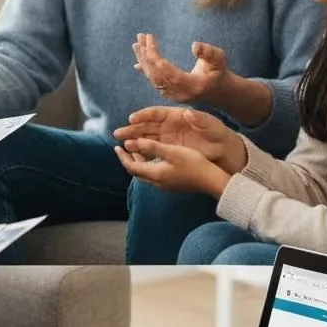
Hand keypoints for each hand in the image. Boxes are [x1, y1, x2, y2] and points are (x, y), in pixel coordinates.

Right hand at [113, 106, 247, 173]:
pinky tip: (133, 154)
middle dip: (132, 128)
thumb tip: (188, 113)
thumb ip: (200, 119)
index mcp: (176, 115)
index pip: (156, 113)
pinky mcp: (168, 148)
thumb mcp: (211, 124)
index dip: (144, 115)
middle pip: (147, 125)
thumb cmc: (216, 133)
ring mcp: (167, 137)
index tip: (132, 118)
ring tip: (120, 143)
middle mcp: (168, 125)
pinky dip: (142, 150)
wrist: (222, 148)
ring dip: (133, 140)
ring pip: (146, 137)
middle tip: (118, 132)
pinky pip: (152, 148)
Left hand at [115, 138, 231, 196]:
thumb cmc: (193, 163)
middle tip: (123, 147)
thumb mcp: (172, 152)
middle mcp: (157, 182)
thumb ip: (152, 147)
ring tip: (135, 150)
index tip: (116, 146)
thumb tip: (132, 142)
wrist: (210, 180)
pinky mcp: (172, 183)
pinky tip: (153, 157)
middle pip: (136, 171)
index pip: (131, 166)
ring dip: (138, 161)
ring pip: (145, 172)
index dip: (122, 156)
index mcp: (154, 174)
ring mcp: (164, 184)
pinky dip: (148, 164)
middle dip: (128, 159)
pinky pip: (154, 173)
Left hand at [133, 34, 229, 105]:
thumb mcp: (219, 60)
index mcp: (190, 86)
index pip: (166, 71)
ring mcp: (172, 95)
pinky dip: (145, 70)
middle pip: (156, 74)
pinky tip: (137, 63)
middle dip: (146, 54)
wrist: (218, 91)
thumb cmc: (218, 72)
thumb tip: (194, 45)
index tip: (150, 38)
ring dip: (143, 60)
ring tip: (137, 44)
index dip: (155, 55)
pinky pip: (154, 81)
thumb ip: (209, 52)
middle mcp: (178, 93)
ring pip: (152, 77)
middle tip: (140, 36)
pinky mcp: (168, 93)